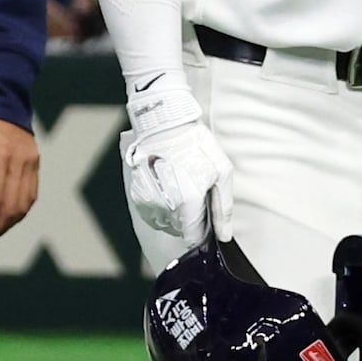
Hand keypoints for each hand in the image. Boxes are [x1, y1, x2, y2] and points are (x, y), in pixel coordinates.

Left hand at [0, 112, 43, 252]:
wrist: (1, 97)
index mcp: (0, 157)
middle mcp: (20, 162)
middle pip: (12, 207)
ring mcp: (31, 163)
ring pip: (25, 204)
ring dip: (8, 224)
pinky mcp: (35, 163)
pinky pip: (31, 194)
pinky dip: (19, 211)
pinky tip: (5, 220)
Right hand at [119, 88, 231, 260]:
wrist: (164, 123)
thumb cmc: (196, 145)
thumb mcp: (221, 171)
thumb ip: (223, 207)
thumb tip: (224, 234)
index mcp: (188, 201)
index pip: (194, 236)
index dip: (203, 230)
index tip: (206, 218)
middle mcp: (165, 204)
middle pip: (179, 230)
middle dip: (190, 218)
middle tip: (194, 193)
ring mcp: (148, 200)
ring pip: (164, 223)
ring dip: (174, 213)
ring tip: (180, 188)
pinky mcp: (137, 194)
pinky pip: (151, 213)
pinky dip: (160, 206)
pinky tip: (167, 188)